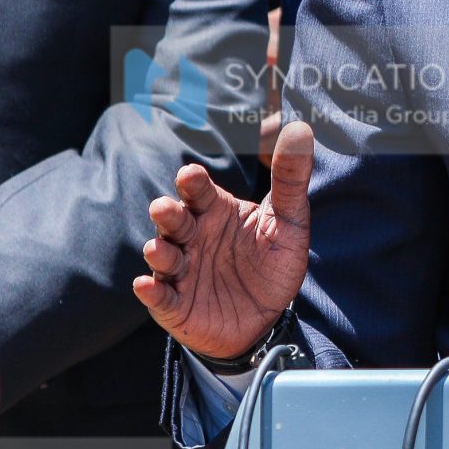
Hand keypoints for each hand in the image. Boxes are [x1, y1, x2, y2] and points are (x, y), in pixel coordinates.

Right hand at [135, 119, 312, 360]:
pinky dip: (151, 292)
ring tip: (158, 248)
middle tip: (163, 207)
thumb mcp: (290, 221)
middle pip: (174, 219)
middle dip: (167, 213)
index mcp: (215, 211)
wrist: (267, 319)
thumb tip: (302, 129)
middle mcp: (192, 237)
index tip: (191, 175)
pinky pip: (160, 296)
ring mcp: (181, 270)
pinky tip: (147, 286)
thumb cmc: (273, 264)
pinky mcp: (175, 304)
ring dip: (158, 251)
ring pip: (163, 255)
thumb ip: (291, 178)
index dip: (193, 182)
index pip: (199, 191)